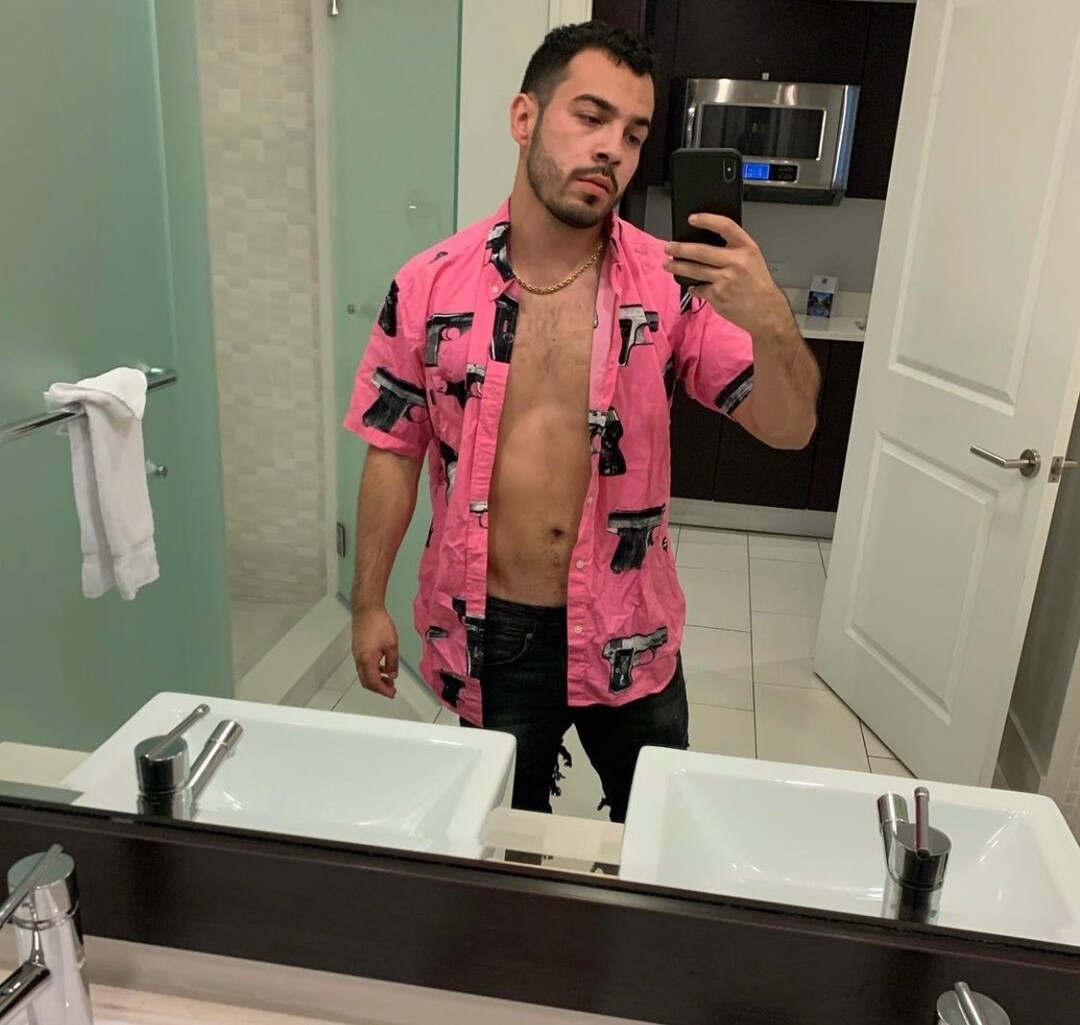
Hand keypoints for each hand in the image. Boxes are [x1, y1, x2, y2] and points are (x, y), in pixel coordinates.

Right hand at [352, 606, 398, 697]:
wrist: (366, 609)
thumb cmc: (378, 624)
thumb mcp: (391, 645)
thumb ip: (392, 662)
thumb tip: (392, 675)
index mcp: (367, 660)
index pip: (373, 682)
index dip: (383, 690)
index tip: (391, 694)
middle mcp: (359, 659)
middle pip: (366, 681)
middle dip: (378, 687)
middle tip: (390, 689)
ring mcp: (357, 653)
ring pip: (364, 673)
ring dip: (375, 679)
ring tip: (388, 679)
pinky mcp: (358, 648)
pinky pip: (363, 665)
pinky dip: (372, 670)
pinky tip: (382, 666)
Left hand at [664, 215, 790, 338]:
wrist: (766, 311)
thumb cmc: (759, 285)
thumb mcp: (752, 259)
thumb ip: (734, 250)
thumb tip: (706, 244)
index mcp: (746, 248)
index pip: (725, 226)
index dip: (707, 220)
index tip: (692, 219)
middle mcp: (736, 262)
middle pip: (701, 251)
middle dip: (680, 249)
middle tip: (669, 247)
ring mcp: (725, 279)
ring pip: (694, 270)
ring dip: (678, 266)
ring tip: (668, 264)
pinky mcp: (717, 295)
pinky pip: (699, 288)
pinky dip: (694, 287)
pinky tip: (693, 286)